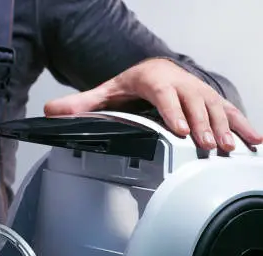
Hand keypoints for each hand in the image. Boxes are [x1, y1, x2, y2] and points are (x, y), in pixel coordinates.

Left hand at [44, 58, 262, 151]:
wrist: (154, 69)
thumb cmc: (131, 85)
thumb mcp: (105, 92)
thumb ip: (79, 104)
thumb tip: (51, 113)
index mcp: (153, 80)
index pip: (163, 94)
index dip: (172, 111)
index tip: (178, 129)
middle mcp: (180, 83)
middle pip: (194, 102)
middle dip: (201, 124)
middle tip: (206, 145)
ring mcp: (198, 91)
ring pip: (215, 107)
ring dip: (224, 128)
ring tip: (228, 149)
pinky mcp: (212, 100)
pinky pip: (231, 111)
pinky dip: (244, 125)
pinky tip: (255, 142)